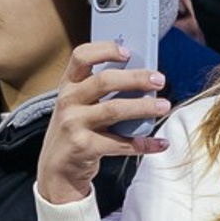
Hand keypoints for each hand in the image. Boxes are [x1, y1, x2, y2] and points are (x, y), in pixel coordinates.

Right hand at [36, 41, 170, 204]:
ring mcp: (74, 124)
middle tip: (159, 79)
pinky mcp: (84, 147)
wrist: (56, 170)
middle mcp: (68, 101)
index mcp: (68, 85)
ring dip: (143, 107)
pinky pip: (120, 143)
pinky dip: (143, 143)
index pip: (81, 56)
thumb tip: (141, 78)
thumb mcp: (78, 106)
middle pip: (104, 81)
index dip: (105, 50)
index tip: (127, 52)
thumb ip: (99, 91)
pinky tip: (159, 143)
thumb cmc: (75, 130)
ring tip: (164, 106)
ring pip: (114, 110)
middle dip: (136, 78)